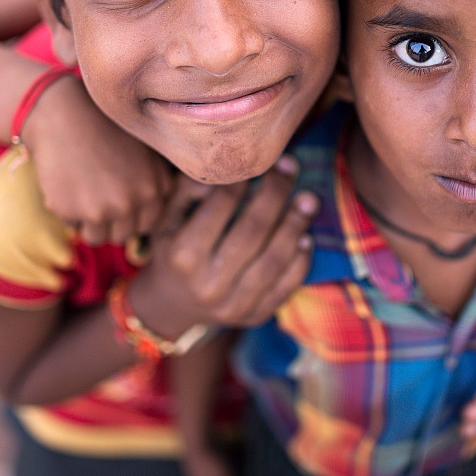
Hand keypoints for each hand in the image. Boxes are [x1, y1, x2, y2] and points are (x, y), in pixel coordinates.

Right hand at [22, 74, 172, 244]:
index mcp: (153, 190)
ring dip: (89, 222)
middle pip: (122, 235)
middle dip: (110, 222)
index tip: (118, 202)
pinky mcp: (69, 210)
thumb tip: (157, 213)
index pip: (146, 225)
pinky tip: (68, 184)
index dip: (131, 216)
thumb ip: (157, 184)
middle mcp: (130, 203)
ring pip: (96, 237)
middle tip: (97, 195)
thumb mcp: (146, 154)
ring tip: (83, 192)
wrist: (64, 114)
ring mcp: (99, 209)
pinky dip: (68, 211)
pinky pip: (71, 225)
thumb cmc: (106, 131)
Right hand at [131, 155, 317, 335]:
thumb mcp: (166, 220)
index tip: (261, 158)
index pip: (220, 207)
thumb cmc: (172, 252)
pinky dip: (300, 261)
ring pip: (274, 260)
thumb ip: (187, 192)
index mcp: (182, 255)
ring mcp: (233, 305)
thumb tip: (222, 174)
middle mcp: (207, 284)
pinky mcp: (254, 317)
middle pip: (253, 230)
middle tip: (292, 167)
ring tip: (309, 199)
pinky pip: (286, 287)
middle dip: (276, 194)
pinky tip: (307, 237)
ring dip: (296, 225)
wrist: (173, 306)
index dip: (243, 178)